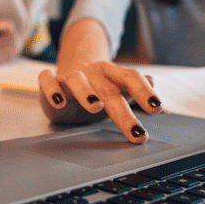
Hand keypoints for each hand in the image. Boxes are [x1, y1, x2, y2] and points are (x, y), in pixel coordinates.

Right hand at [38, 62, 161, 143]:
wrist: (67, 78)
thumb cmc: (97, 88)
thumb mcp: (117, 88)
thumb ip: (134, 87)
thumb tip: (153, 81)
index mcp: (112, 73)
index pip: (131, 78)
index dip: (144, 91)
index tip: (157, 108)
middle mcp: (93, 73)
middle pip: (109, 89)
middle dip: (124, 113)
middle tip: (137, 131)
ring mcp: (71, 76)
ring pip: (77, 80)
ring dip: (86, 92)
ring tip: (95, 106)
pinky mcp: (51, 81)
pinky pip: (48, 80)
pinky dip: (52, 89)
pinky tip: (59, 101)